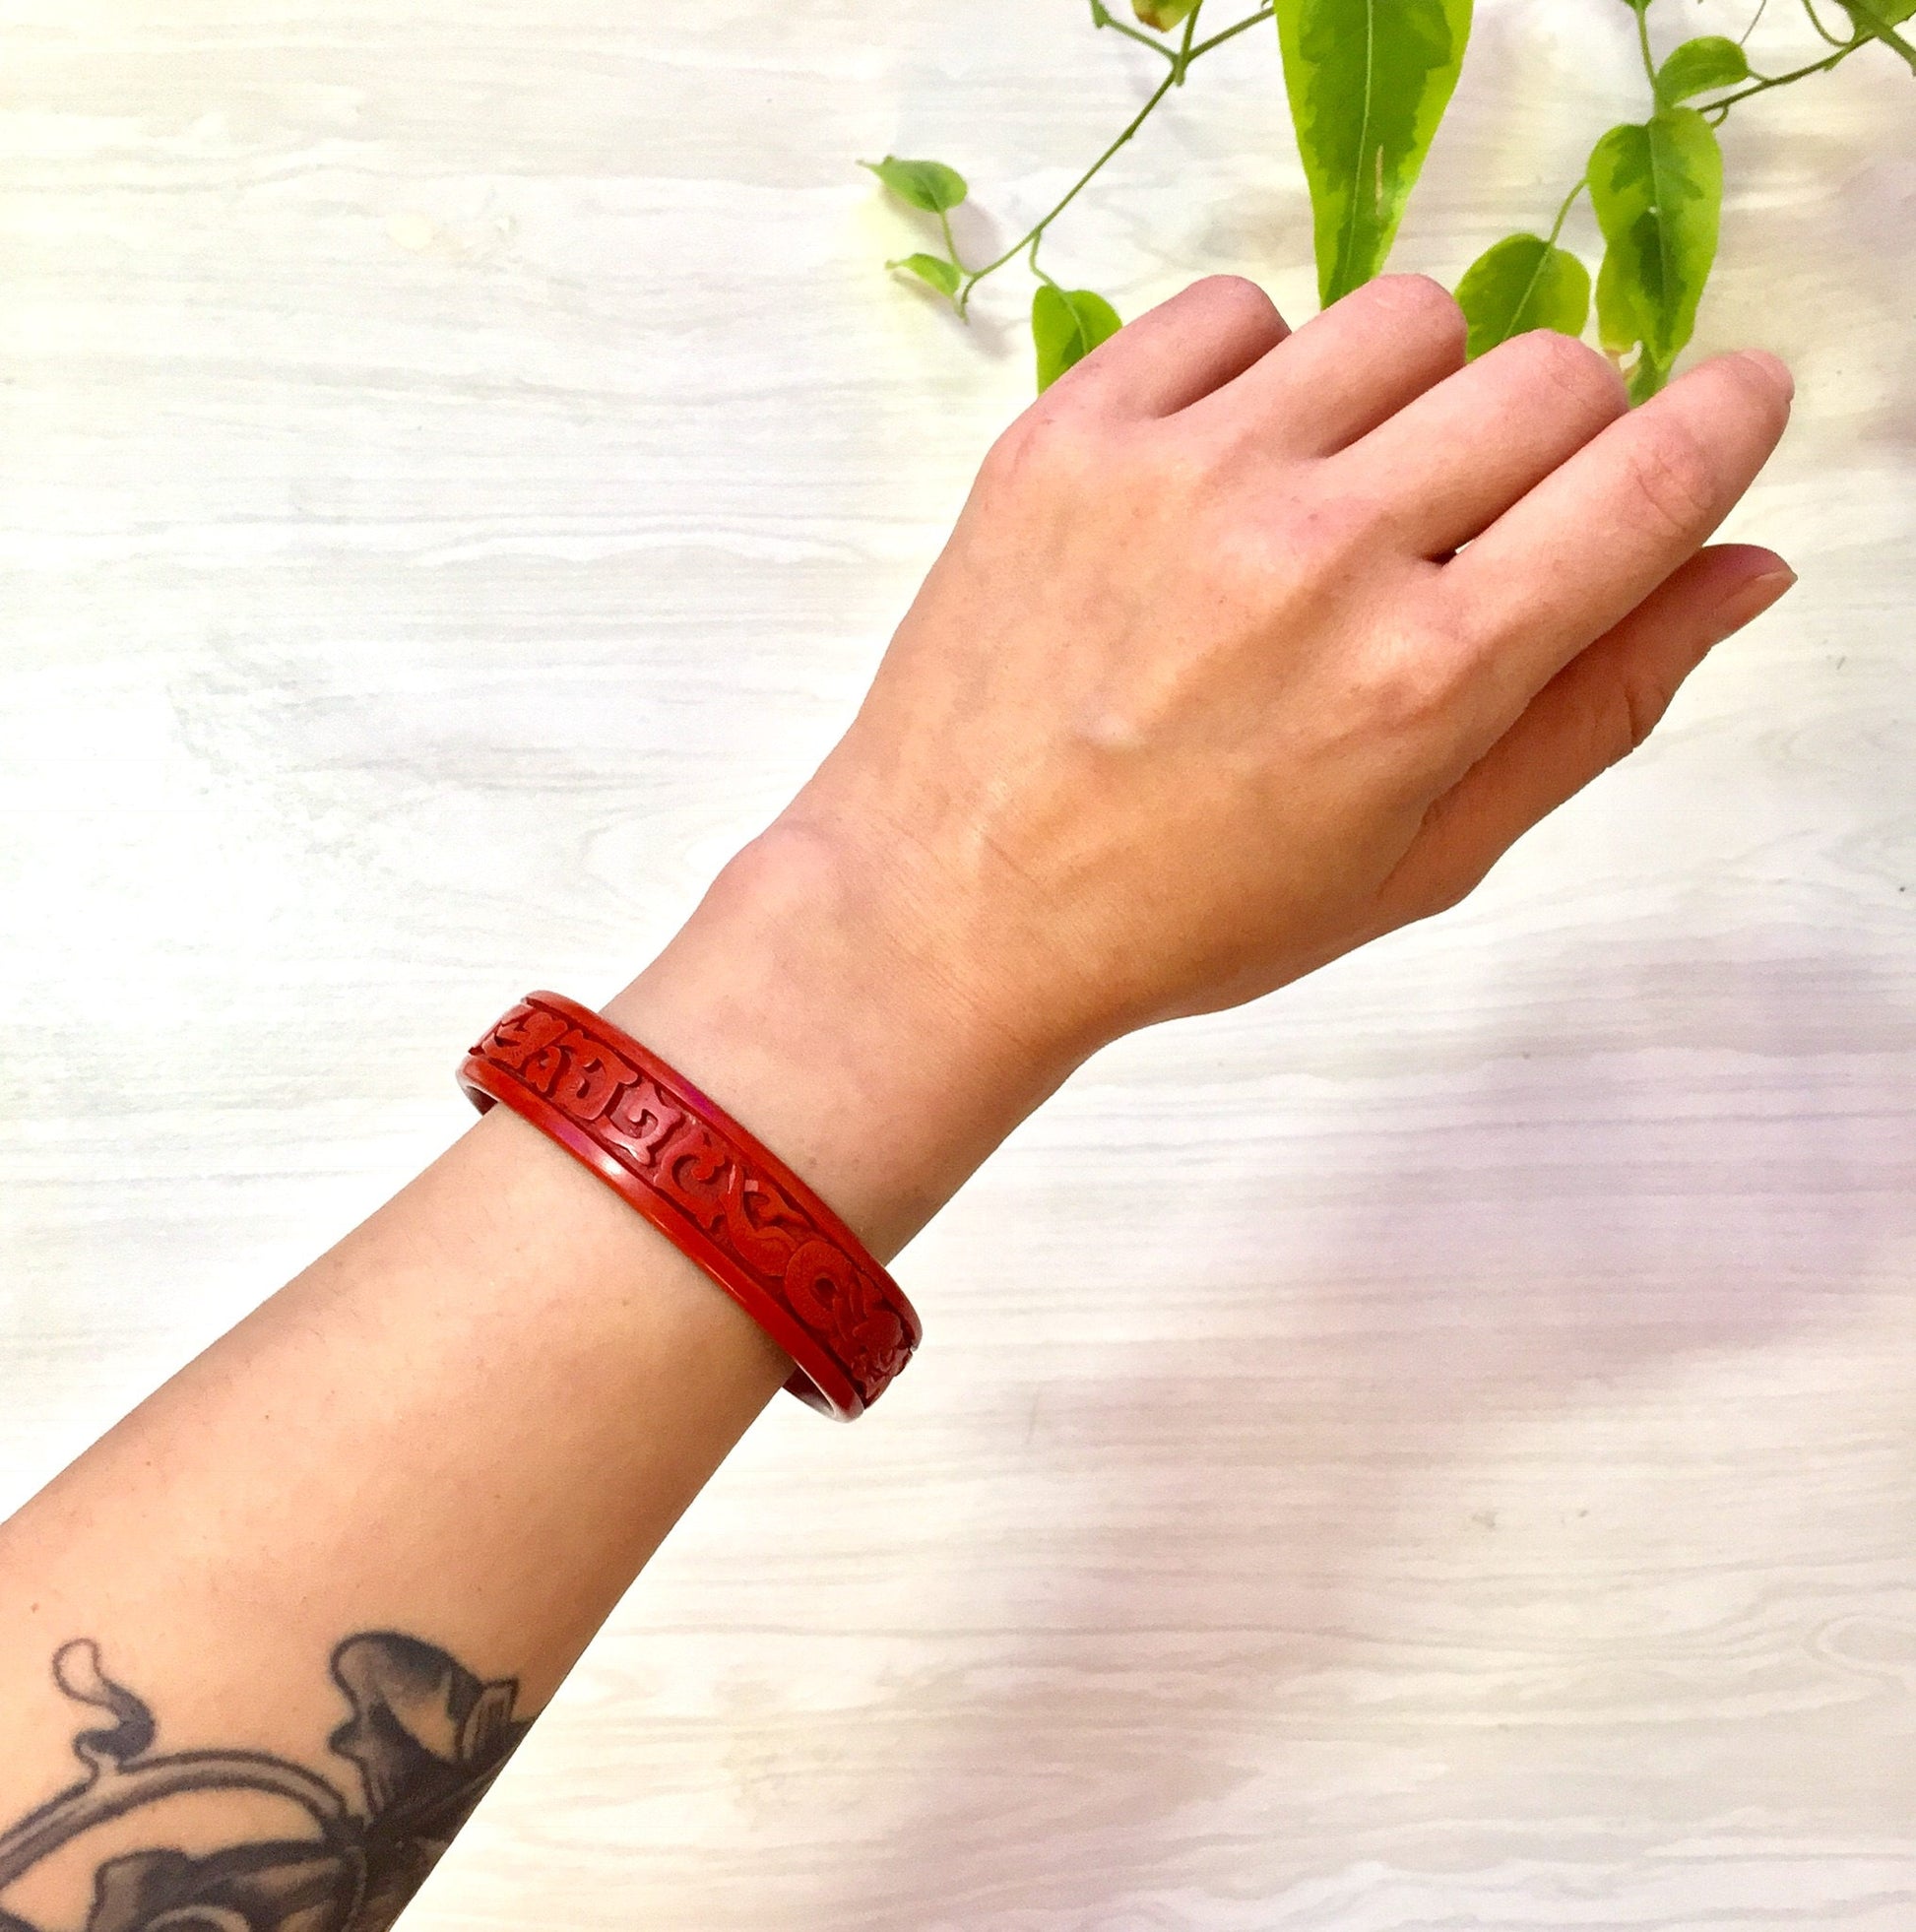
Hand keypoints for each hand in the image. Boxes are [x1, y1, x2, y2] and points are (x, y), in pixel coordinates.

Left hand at [803, 273, 1792, 1046]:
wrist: (951, 903)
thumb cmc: (1190, 914)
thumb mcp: (1419, 859)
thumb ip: (1595, 709)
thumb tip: (1741, 568)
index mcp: (1427, 678)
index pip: (1649, 477)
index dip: (1722, 425)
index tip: (1731, 405)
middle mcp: (1319, 551)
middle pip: (1547, 374)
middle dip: (1556, 439)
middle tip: (1472, 525)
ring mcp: (1187, 474)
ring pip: (1402, 317)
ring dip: (1408, 397)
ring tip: (1332, 504)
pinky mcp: (1074, 429)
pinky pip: (1235, 310)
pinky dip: (1256, 374)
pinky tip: (1220, 480)